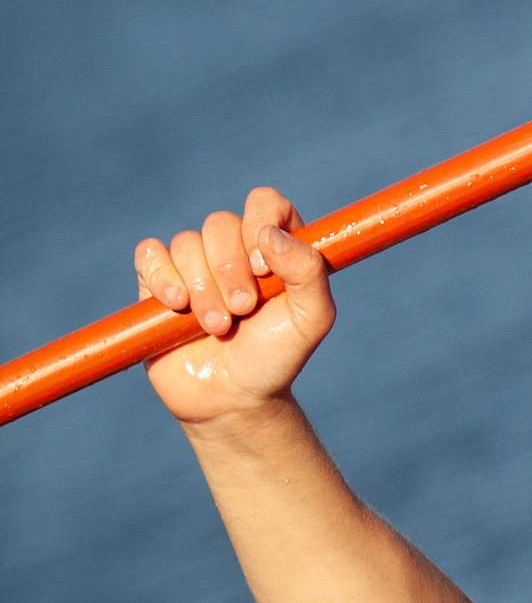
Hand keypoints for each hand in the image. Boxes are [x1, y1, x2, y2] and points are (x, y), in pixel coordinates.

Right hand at [136, 188, 334, 421]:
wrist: (232, 398)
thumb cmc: (275, 357)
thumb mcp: (311, 318)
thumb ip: (308, 270)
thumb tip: (269, 234)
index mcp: (274, 246)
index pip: (265, 203)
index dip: (261, 226)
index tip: (264, 270)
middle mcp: (234, 248)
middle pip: (221, 224)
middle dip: (230, 271)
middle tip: (242, 311)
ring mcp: (193, 262)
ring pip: (187, 243)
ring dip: (203, 289)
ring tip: (217, 327)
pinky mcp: (157, 280)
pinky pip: (149, 254)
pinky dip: (162, 277)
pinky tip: (177, 305)